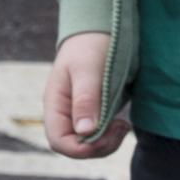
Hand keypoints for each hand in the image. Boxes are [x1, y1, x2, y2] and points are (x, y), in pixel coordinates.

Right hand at [44, 32, 125, 156]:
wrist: (100, 30)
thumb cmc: (90, 45)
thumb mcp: (88, 70)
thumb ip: (86, 99)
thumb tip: (85, 132)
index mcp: (56, 104)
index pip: (59, 141)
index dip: (81, 149)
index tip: (106, 136)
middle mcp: (65, 114)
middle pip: (74, 147)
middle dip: (98, 147)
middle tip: (121, 128)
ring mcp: (79, 115)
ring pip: (88, 144)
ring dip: (107, 143)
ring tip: (123, 125)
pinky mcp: (94, 113)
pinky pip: (99, 135)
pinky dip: (111, 135)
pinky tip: (123, 123)